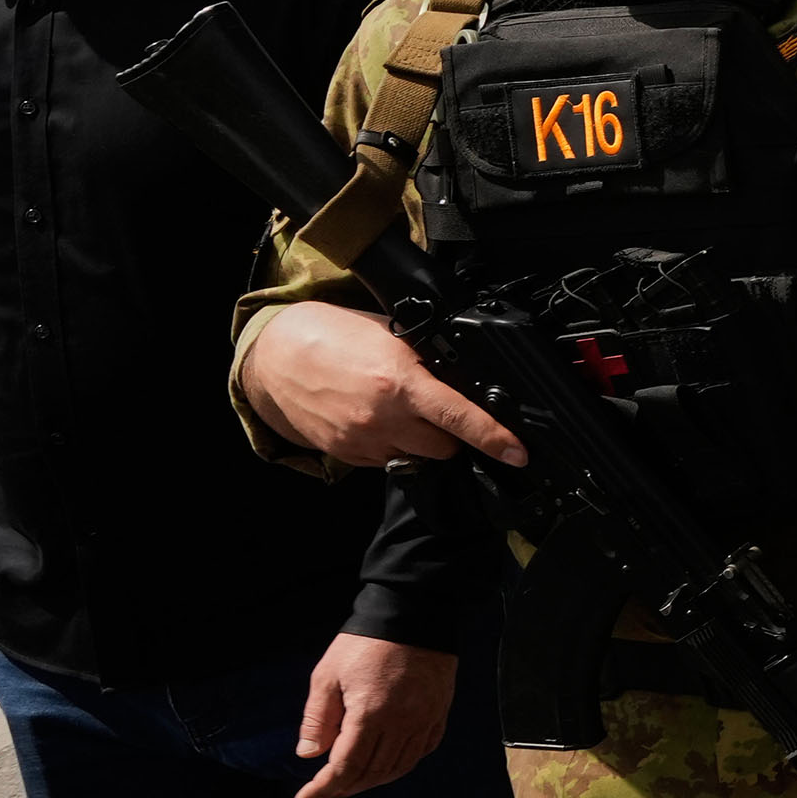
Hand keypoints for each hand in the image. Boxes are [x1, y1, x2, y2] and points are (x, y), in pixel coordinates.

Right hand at [237, 302, 523, 472]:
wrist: (277, 357)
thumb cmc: (335, 337)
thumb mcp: (392, 338)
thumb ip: (429, 362)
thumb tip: (467, 381)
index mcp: (401, 382)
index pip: (460, 417)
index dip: (494, 437)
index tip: (519, 453)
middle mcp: (384, 418)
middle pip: (445, 447)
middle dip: (453, 433)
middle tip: (438, 407)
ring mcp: (364, 441)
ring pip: (417, 456)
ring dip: (422, 440)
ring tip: (401, 409)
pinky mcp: (348, 454)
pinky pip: (388, 460)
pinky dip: (393, 445)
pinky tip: (377, 418)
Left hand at [294, 635, 456, 797]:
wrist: (413, 614)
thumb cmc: (365, 643)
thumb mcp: (327, 676)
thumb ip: (317, 718)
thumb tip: (308, 754)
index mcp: (370, 715)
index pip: (344, 767)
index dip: (322, 788)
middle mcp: (401, 723)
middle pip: (371, 773)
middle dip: (343, 789)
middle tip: (322, 794)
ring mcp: (424, 719)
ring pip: (397, 767)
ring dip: (371, 781)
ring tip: (349, 785)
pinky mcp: (439, 712)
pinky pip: (421, 751)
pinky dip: (401, 766)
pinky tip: (386, 766)